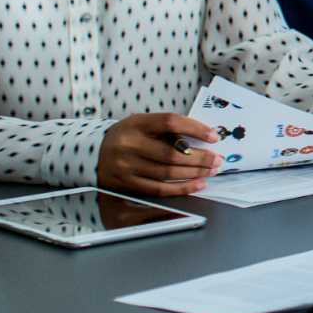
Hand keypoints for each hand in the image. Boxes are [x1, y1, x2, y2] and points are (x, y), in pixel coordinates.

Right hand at [97, 113, 219, 196]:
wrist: (95, 151)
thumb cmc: (128, 135)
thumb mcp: (143, 123)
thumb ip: (168, 129)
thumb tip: (204, 138)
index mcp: (136, 124)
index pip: (170, 122)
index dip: (195, 128)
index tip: (214, 136)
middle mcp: (129, 145)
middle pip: (172, 153)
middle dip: (200, 158)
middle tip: (217, 159)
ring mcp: (126, 166)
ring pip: (168, 173)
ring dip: (194, 173)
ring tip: (211, 171)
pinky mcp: (126, 184)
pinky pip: (159, 189)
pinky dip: (181, 188)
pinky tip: (197, 184)